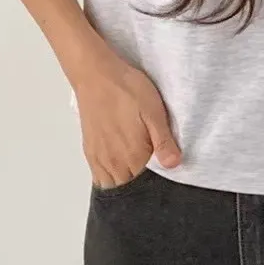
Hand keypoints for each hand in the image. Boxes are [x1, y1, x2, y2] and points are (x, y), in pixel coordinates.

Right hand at [73, 48, 181, 189]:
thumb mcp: (154, 112)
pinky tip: (119, 168)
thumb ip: (163, 142)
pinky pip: (98, 175)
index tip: (162, 179)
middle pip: (127, 190)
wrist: (96, 74)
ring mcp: (99, 157)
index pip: (144, 187)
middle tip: (151, 177)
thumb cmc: (126, 90)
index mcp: (132, 157)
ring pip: (111, 185)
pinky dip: (108, 178)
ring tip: (136, 173)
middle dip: (138, 190)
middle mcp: (112, 162)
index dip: (155, 187)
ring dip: (123, 184)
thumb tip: (173, 165)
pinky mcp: (90, 149)